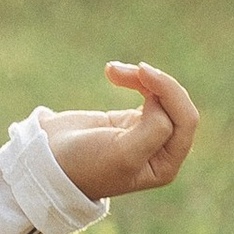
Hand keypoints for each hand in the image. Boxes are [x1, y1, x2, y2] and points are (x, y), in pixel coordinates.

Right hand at [42, 62, 198, 201]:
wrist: (49, 160)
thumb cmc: (85, 164)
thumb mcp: (122, 154)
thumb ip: (153, 131)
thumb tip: (161, 103)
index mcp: (165, 165)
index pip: (185, 121)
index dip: (170, 93)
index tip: (142, 73)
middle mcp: (162, 151)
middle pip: (177, 105)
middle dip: (158, 83)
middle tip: (134, 68)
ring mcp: (148, 133)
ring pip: (162, 95)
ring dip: (142, 77)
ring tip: (113, 69)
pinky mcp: (132, 119)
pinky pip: (147, 91)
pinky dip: (133, 78)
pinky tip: (112, 72)